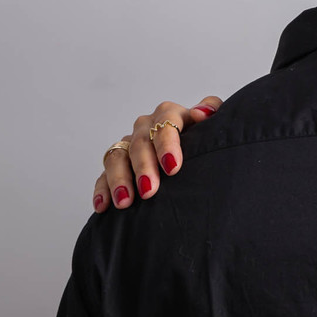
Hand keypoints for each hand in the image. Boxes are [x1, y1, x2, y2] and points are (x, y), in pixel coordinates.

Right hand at [92, 96, 222, 211]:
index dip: (168, 144)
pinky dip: (102, 190)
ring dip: (119, 179)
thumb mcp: (213, 125)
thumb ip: (212, 111)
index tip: (173, 167)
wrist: (198, 154)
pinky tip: (104, 206)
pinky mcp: (117, 163)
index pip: (166, 122)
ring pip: (117, 157)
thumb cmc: (206, 140)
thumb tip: (200, 113)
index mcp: (171, 114)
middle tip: (150, 190)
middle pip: (140, 143)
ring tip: (125, 202)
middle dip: (144, 167)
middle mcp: (147, 126)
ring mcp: (129, 144)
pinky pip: (103, 174)